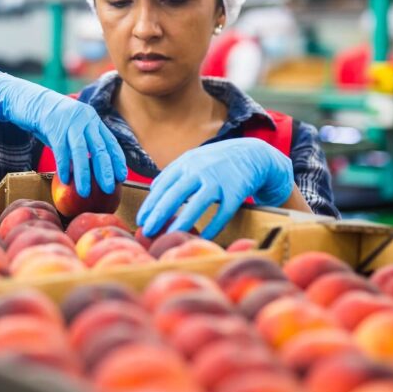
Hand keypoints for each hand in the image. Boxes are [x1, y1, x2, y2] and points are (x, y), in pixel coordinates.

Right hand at [0, 68, 126, 196]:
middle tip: (108, 189)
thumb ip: (83, 142)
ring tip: (85, 192)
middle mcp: (85, 119)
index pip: (110, 142)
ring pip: (81, 152)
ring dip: (84, 174)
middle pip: (99, 148)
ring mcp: (69, 121)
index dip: (117, 160)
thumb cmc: (52, 121)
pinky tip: (65, 180)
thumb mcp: (73, 128)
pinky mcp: (53, 126)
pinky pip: (61, 150)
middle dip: (105, 170)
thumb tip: (94, 169)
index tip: (122, 177)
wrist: (30, 101)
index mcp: (93, 119)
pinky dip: (64, 167)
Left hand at [136, 138, 293, 238]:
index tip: (141, 220)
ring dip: (182, 222)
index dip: (150, 204)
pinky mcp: (236, 192)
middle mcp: (200, 170)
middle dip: (159, 214)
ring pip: (197, 204)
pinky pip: (222, 213)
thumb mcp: (193, 160)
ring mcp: (218, 181)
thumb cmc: (216, 161)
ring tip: (170, 236)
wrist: (251, 153)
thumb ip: (174, 174)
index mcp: (186, 163)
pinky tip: (202, 237)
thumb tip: (153, 190)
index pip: (162, 185)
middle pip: (175, 194)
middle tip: (147, 231)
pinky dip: (212, 227)